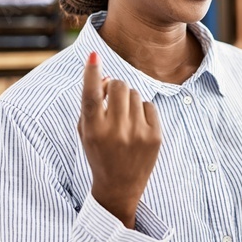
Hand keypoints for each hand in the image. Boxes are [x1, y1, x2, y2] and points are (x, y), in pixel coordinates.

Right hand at [78, 51, 161, 228]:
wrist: (119, 186)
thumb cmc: (99, 153)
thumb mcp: (86, 131)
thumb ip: (91, 104)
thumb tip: (107, 76)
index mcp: (93, 130)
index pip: (91, 96)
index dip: (91, 73)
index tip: (94, 55)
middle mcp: (115, 131)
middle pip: (118, 86)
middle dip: (113, 87)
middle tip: (110, 98)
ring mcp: (137, 134)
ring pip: (133, 93)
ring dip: (127, 99)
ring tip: (123, 118)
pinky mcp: (154, 136)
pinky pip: (148, 105)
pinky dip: (141, 111)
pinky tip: (136, 127)